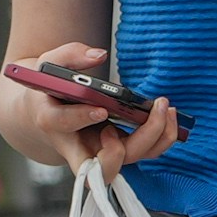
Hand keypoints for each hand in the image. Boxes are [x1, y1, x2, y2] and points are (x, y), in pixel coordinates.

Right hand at [14, 43, 181, 181]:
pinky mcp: (118, 150)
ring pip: (131, 160)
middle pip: (106, 162)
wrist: (49, 112)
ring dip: (156, 138)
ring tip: (166, 108)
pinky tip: (168, 114)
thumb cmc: (51, 90)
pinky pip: (144, 152)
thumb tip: (99, 55)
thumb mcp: (50, 66)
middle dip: (137, 140)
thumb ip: (70, 56)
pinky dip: (161, 138)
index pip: (64, 124)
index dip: (82, 119)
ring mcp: (100, 152)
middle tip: (150, 111)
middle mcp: (78, 146)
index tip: (100, 109)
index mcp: (52, 121)